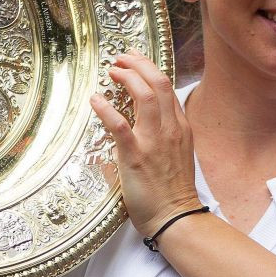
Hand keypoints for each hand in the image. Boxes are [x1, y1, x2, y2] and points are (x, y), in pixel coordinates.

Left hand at [89, 51, 201, 237]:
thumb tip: (148, 119)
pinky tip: (95, 100)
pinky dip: (106, 109)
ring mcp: (154, 142)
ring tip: (111, 71)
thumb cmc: (173, 191)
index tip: (134, 60)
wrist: (175, 218)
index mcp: (180, 127)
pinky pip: (120, 125)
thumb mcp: (178, 154)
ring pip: (144, 96)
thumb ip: (167, 133)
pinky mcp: (136, 156)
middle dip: (137, 64)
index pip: (166, 87)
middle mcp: (169, 129)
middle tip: (120, 58)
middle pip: (157, 82)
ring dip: (126, 78)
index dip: (149, 68)